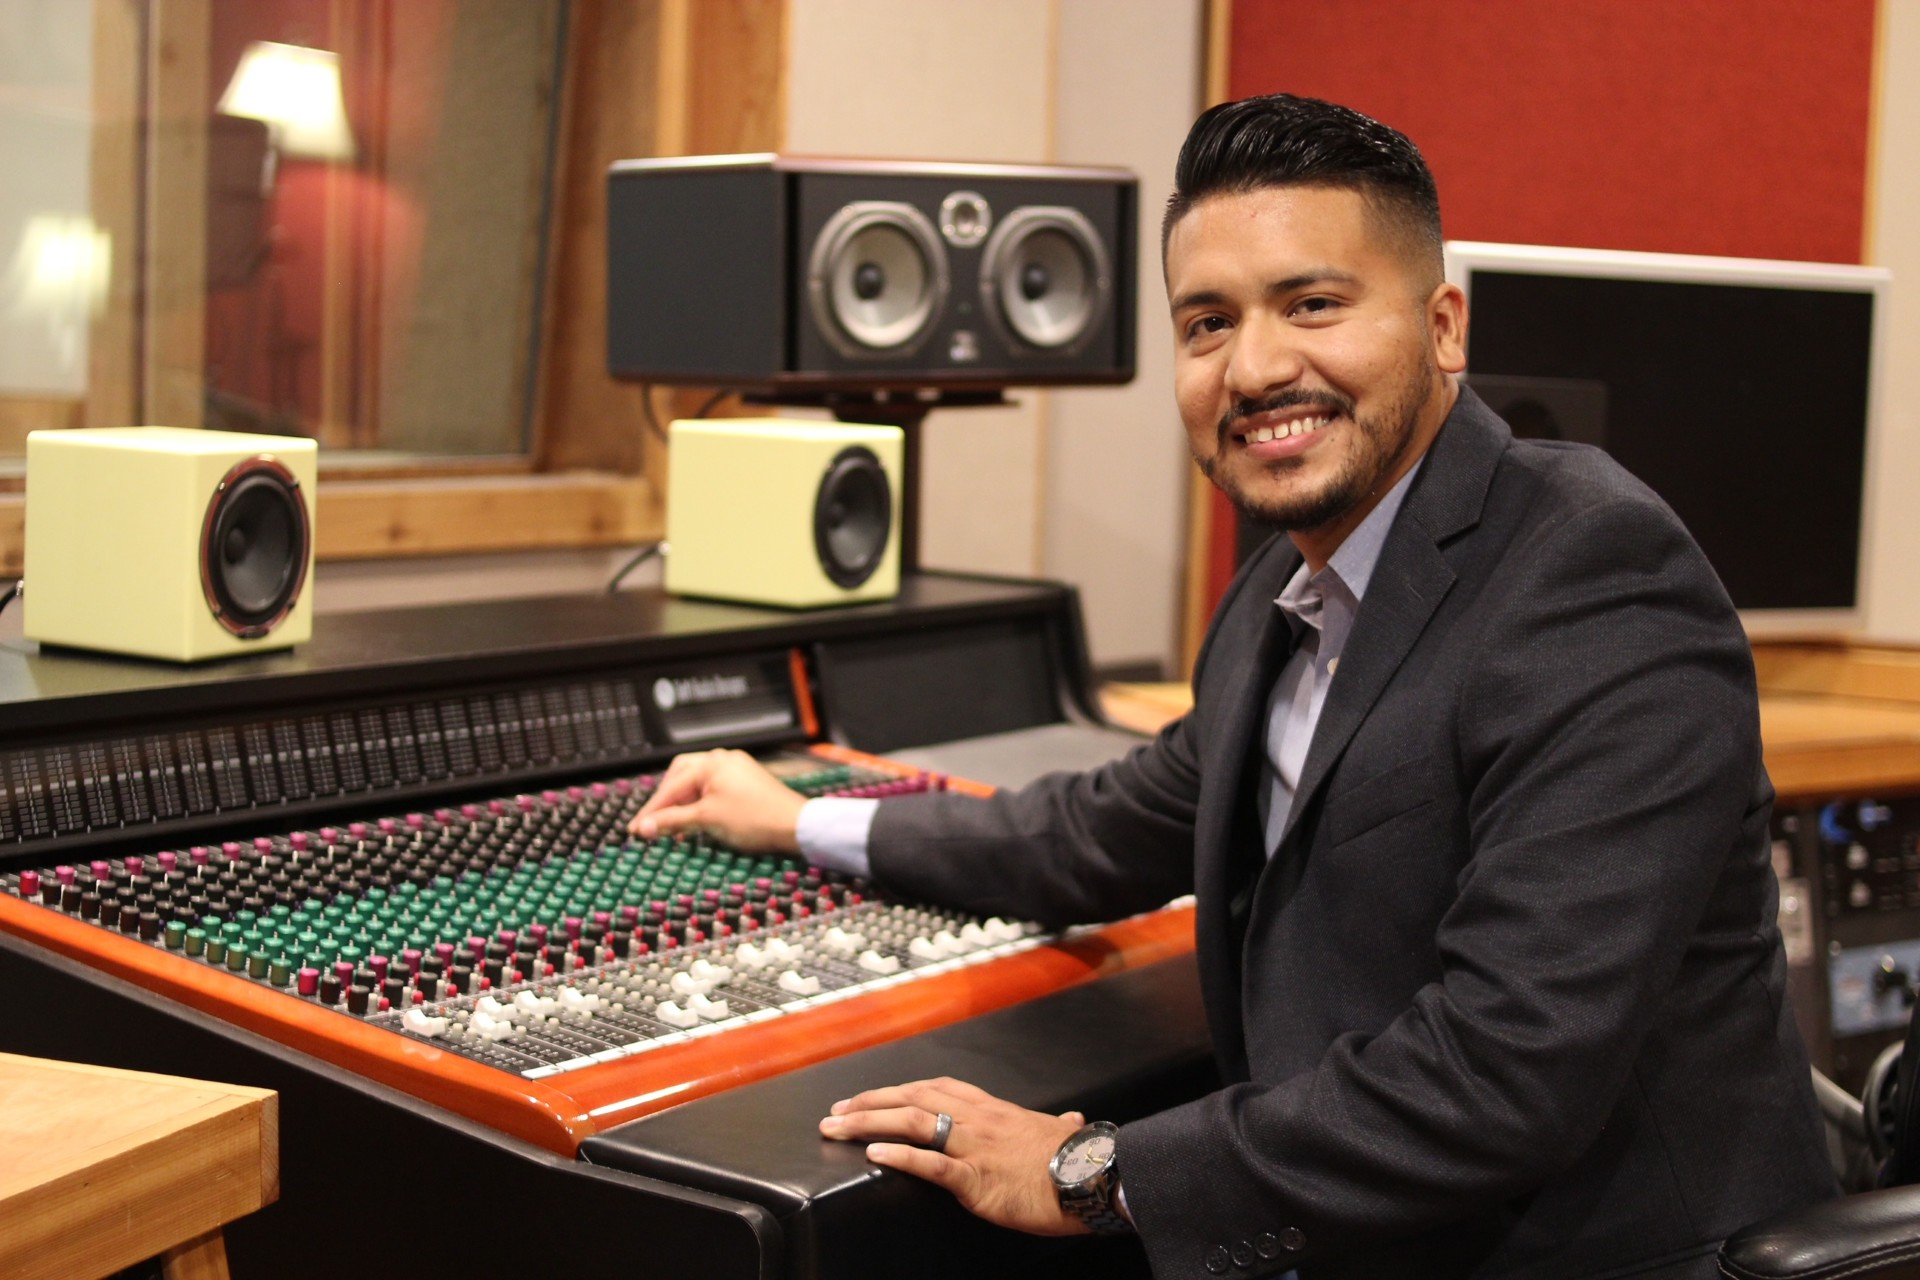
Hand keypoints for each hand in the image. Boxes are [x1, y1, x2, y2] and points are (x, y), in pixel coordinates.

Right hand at [628, 749, 805, 853]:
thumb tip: (643, 827)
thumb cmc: (755, 819)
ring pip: (698, 782)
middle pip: (681, 776)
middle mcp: (723, 759)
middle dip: (666, 800)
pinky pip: (714, 788)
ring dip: (683, 802)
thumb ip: (672, 822)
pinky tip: (698, 819)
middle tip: (653, 822)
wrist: (796, 826)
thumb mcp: (707, 820)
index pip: (671, 787)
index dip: (652, 811)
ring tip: (673, 825)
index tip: (636, 830)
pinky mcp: (747, 782)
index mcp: (711, 762)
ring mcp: (737, 769)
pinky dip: (701, 803)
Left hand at [819, 1077, 1089, 1235]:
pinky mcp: (976, 1178)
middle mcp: (978, 1120)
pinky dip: (899, 1155)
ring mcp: (974, 1146)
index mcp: (993, 1109)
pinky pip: (931, 1162)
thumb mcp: (1063, 1134)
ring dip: (868, 1122)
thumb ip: (1059, 1125)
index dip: (899, 1091)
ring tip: (837, 1127)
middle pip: (913, 1098)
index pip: (937, 1088)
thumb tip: (1074, 1120)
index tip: (872, 1096)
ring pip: (913, 1122)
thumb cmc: (1079, 1160)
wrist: (1094, 1178)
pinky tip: (874, 1153)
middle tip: (835, 1111)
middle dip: (869, 1102)